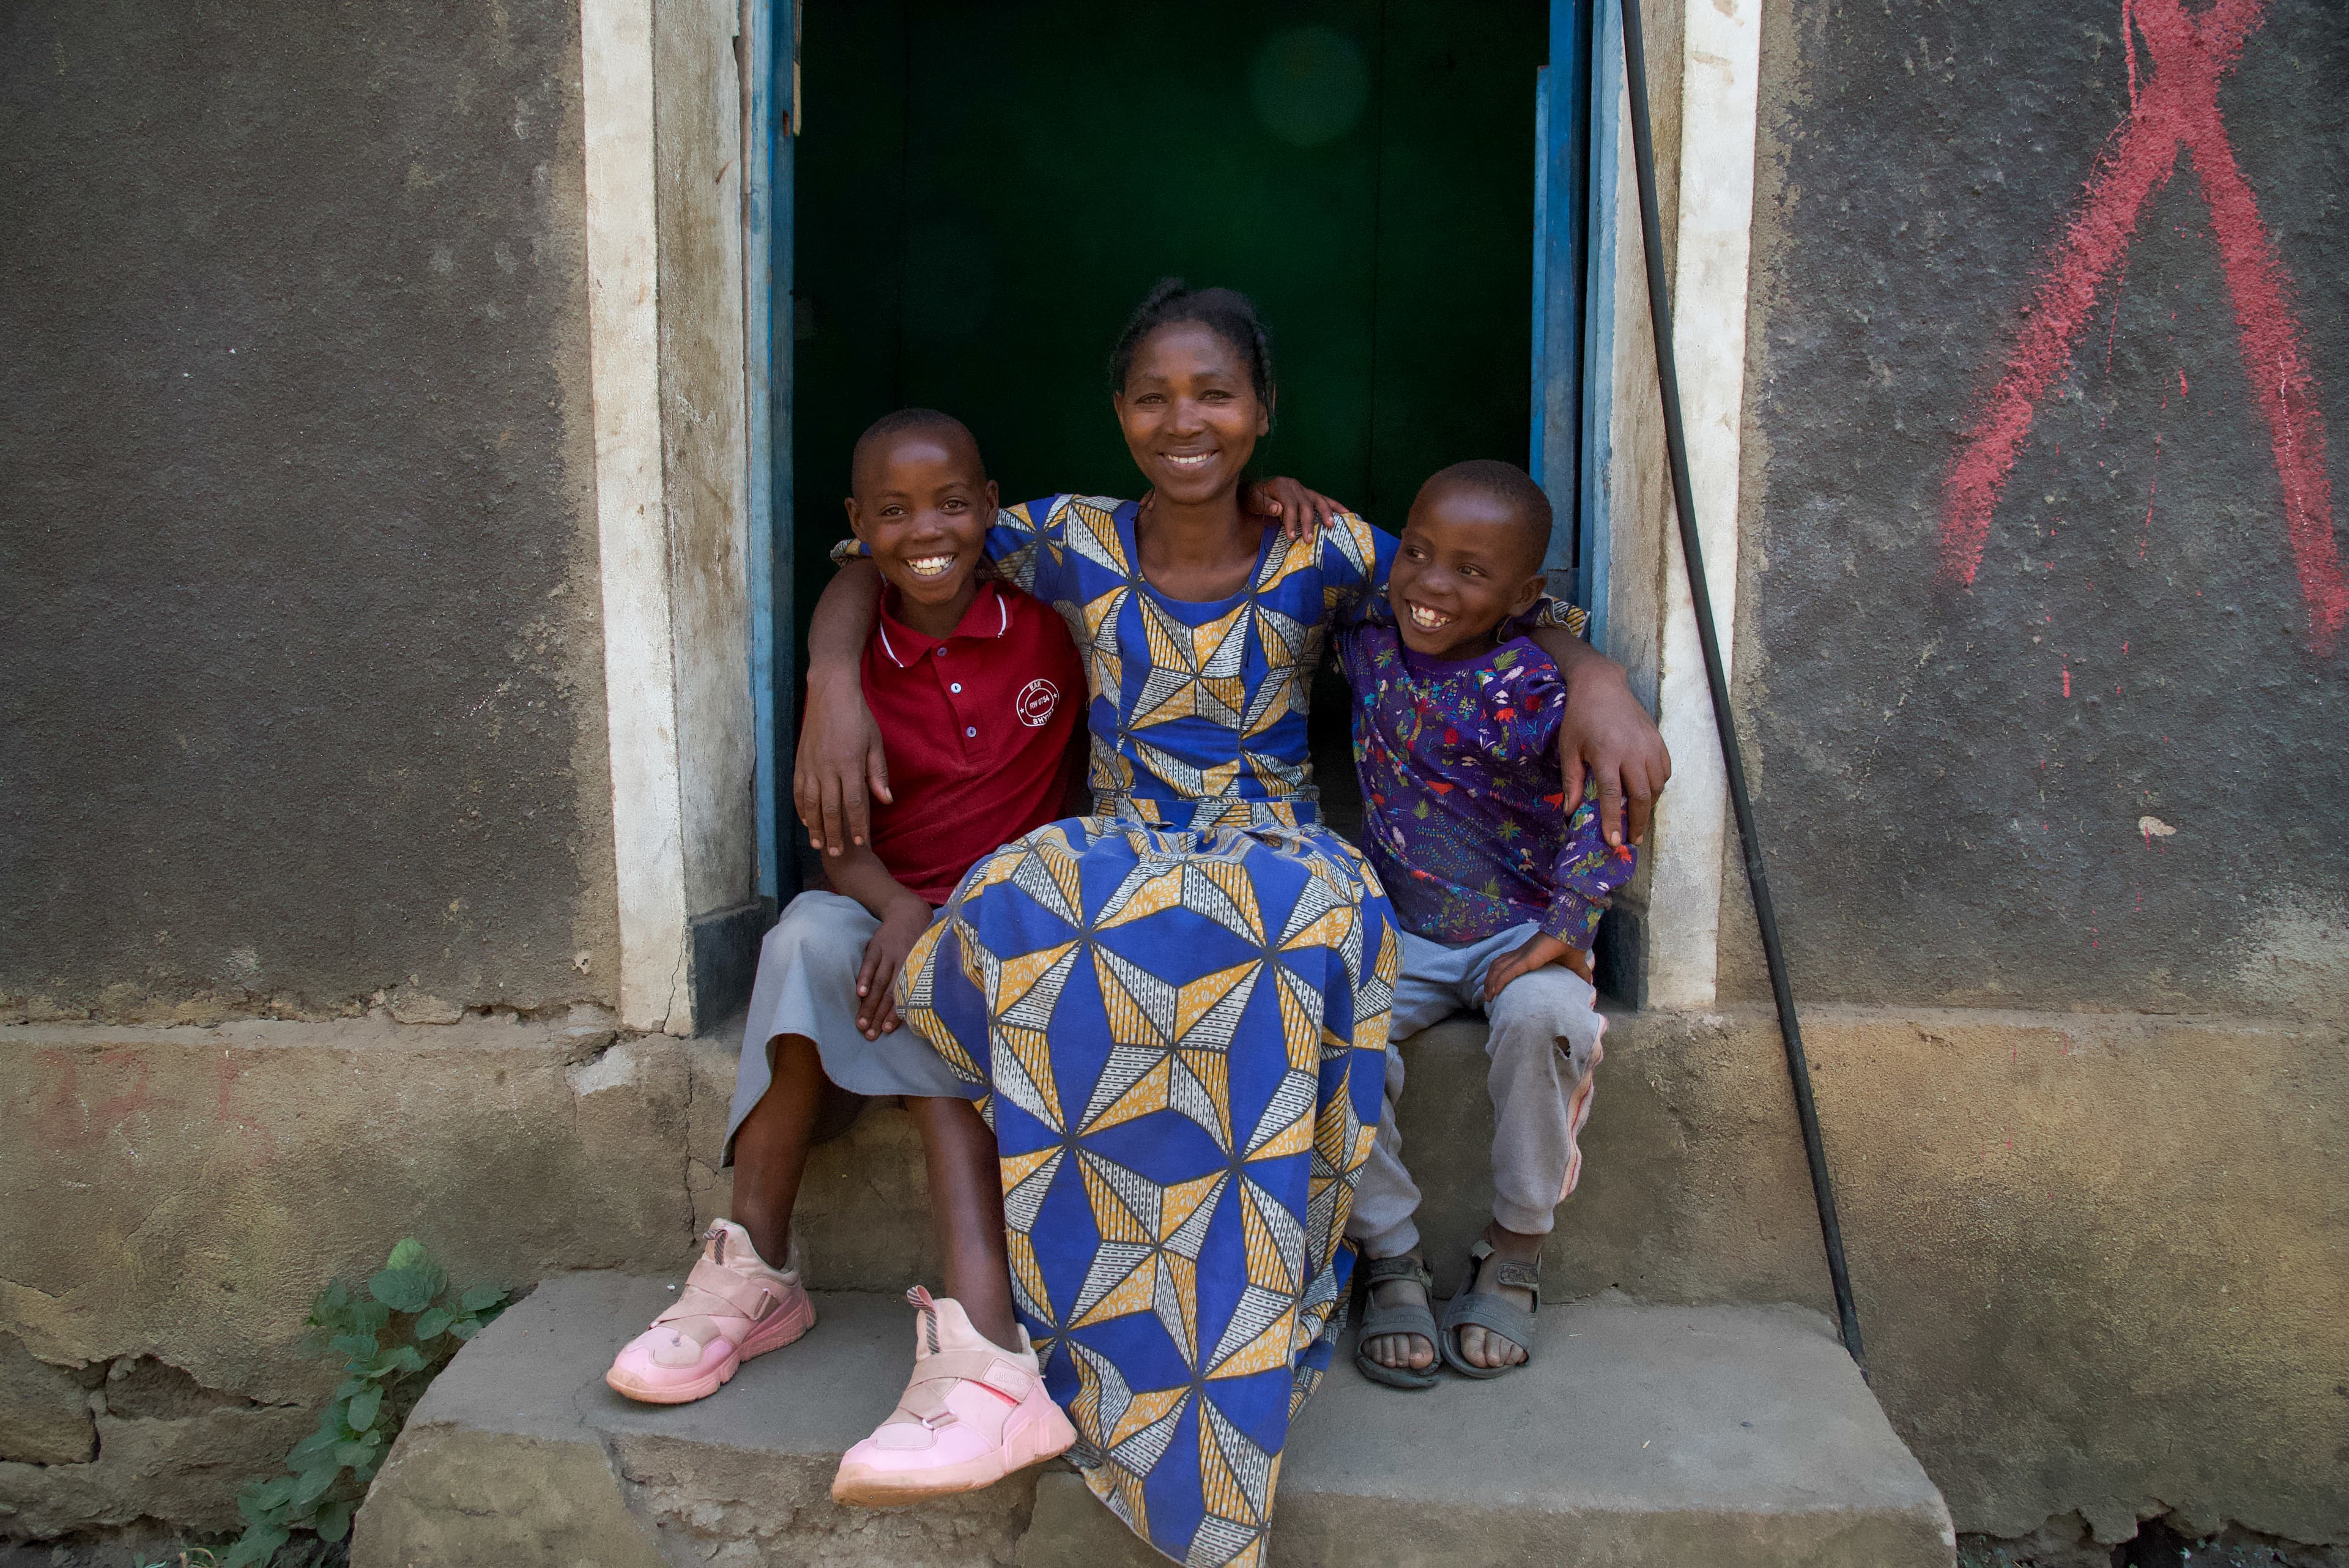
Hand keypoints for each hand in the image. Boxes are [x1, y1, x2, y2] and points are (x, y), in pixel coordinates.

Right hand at [794, 668, 891, 855]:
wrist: (830, 692)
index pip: (854, 804)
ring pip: (810, 804)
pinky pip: (798, 791)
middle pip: (830, 810)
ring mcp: (810, 765)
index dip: (857, 826)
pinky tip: (805, 821)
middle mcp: (827, 768)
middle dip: (834, 834)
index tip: (860, 843)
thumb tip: (885, 801)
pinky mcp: (799, 761)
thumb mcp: (874, 743)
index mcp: (849, 764)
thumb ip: (877, 773)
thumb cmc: (858, 717)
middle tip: (837, 853)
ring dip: (815, 827)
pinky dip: (801, 808)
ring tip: (818, 844)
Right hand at [855, 896, 933, 1037]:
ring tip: (861, 1023)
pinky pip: (869, 964)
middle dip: (877, 1015)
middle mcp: (902, 961)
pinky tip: (860, 994)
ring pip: (877, 983)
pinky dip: (864, 979)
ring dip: (868, 1004)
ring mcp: (887, 953)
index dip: (894, 1013)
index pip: (904, 995)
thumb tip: (926, 1008)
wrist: (907, 910)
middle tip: (869, 1035)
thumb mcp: (928, 957)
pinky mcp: (875, 946)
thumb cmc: (921, 941)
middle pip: (888, 993)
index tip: (886, 1030)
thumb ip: (923, 979)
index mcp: (917, 968)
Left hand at [1243, 477, 1348, 542]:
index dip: (1291, 521)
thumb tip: (1278, 509)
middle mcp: (1294, 485)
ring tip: (1330, 527)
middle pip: (1305, 504)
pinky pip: (1323, 499)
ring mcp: (1303, 489)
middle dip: (1308, 523)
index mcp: (1280, 485)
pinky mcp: (1308, 494)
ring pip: (1318, 499)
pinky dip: (1335, 505)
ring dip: (1326, 513)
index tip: (1291, 537)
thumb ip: (1264, 504)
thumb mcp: (1252, 500)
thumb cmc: (1251, 498)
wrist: (1253, 489)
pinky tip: (1346, 512)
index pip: (1289, 504)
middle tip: (1308, 540)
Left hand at [1483, 932, 1591, 1003]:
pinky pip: (1507, 972)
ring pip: (1498, 968)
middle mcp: (1522, 954)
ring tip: (1488, 996)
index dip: (1500, 973)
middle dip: (1490, 980)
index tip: (1497, 986)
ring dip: (1491, 982)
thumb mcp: (1576, 966)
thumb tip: (1589, 986)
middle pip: (1498, 966)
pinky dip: (1498, 981)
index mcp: (1529, 955)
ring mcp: (1522, 955)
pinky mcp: (1526, 959)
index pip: (1508, 962)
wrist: (1574, 932)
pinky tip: (1494, 991)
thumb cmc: (1573, 945)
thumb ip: (1580, 976)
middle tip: (1488, 995)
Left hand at [1558, 660, 1670, 848]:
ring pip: (1657, 786)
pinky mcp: (1658, 740)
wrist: (1602, 685)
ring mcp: (1649, 745)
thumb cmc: (1580, 718)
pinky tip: (1648, 794)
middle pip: (1642, 796)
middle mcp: (1632, 752)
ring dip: (1649, 806)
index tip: (1614, 841)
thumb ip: (1572, 781)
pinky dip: (1658, 786)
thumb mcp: (1569, 749)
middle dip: (1638, 822)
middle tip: (1632, 838)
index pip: (1613, 796)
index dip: (1614, 821)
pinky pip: (1665, 771)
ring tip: (1639, 819)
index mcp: (1607, 754)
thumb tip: (1570, 812)